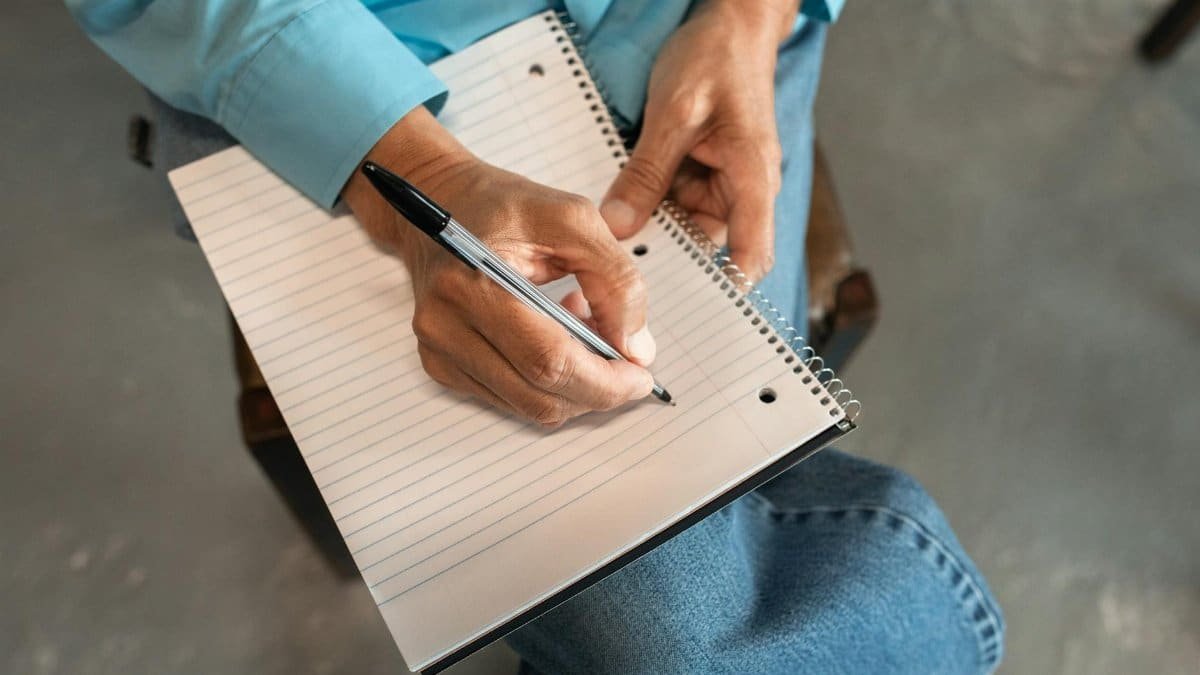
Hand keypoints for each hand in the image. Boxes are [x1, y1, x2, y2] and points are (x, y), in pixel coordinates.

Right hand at [343, 108, 655, 426]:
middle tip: (630, 371)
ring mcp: (438, 349)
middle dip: (597, 393)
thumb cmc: (502, 205)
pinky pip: (510, 400)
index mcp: (473, 282)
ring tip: (586, 337)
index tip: (641, 376)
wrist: (440, 203)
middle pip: (538, 395)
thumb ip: (616, 280)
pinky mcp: (440, 364)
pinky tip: (555, 341)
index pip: (547, 360)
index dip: (603, 381)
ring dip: (573, 388)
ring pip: (527, 407)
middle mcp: (445, 323)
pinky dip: (546, 385)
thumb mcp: (573, 220)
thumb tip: (637, 348)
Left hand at [601, 0, 797, 282]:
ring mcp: (722, 185)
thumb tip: (619, 227)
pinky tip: (620, 207)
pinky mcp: (701, 176)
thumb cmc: (715, 59)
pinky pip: (672, 205)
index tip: (690, 314)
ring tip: (616, 234)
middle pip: (709, 248)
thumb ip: (646, 173)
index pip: (752, 253)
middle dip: (669, 259)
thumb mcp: (672, 113)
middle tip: (623, 278)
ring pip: (684, 228)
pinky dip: (649, 206)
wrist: (728, 25)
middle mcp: (744, 191)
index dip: (725, 290)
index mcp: (754, 178)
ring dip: (654, 230)